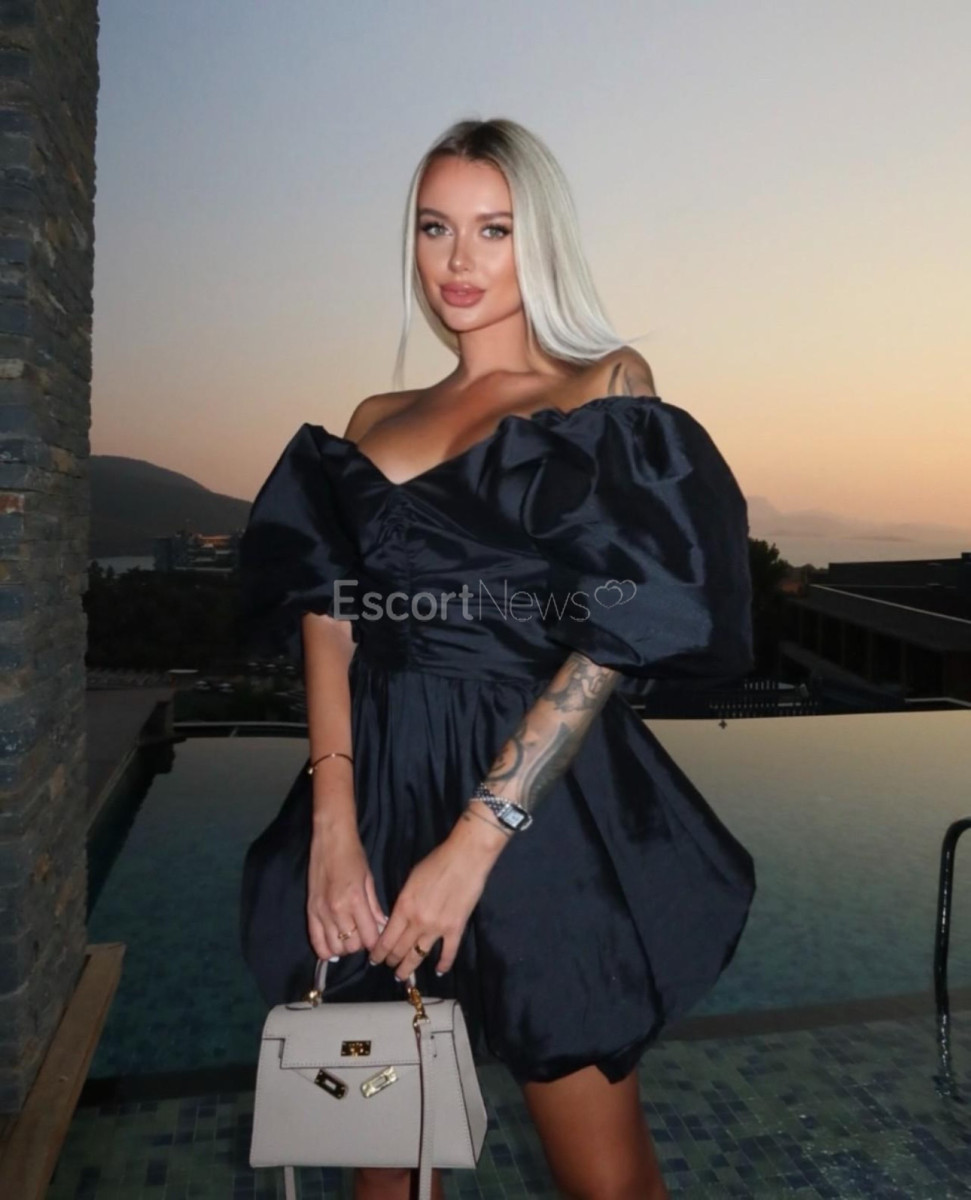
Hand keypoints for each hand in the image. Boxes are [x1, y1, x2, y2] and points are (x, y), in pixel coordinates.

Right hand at [307, 820, 387, 961]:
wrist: (330, 839)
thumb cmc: (353, 855)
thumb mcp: (369, 880)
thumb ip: (374, 907)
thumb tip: (383, 926)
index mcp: (355, 900)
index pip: (368, 937)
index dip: (376, 942)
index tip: (378, 937)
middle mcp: (337, 910)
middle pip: (351, 946)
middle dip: (360, 944)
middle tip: (363, 934)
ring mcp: (321, 912)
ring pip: (334, 948)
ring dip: (344, 946)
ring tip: (349, 937)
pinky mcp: (310, 911)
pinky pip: (316, 941)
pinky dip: (326, 949)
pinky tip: (334, 945)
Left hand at [368, 830, 496, 981]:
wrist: (465, 858)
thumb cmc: (436, 862)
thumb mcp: (411, 880)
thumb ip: (403, 902)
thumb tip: (399, 917)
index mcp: (404, 907)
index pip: (386, 938)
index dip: (378, 953)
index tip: (374, 960)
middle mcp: (417, 922)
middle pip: (400, 950)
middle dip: (391, 961)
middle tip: (388, 966)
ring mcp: (437, 928)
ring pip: (418, 956)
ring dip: (409, 968)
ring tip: (403, 975)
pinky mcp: (456, 928)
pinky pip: (448, 952)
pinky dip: (443, 964)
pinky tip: (438, 971)